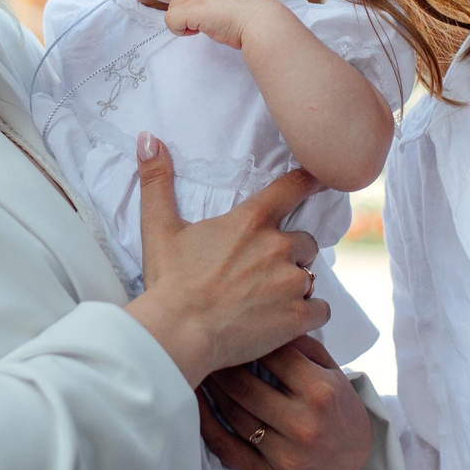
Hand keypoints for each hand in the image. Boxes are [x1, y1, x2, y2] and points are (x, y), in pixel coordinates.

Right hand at [123, 137, 323, 386]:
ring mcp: (291, 282)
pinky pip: (321, 310)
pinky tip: (287, 323)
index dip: (310, 181)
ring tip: (268, 301)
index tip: (322, 180)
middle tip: (263, 272)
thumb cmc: (170, 282)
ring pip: (311, 277)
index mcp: (250, 221)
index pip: (292, 188)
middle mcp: (278, 246)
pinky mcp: (298, 316)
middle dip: (291, 254)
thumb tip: (147, 137)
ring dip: (296, 286)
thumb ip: (157, 181)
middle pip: (305, 242)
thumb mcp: (159, 227)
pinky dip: (309, 315)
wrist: (179, 332)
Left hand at [158, 0, 282, 50]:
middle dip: (181, 3)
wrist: (259, 21)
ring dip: (184, 21)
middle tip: (199, 16)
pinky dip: (180, 30)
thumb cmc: (250, 15)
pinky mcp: (191, 8)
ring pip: (172, 7)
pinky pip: (171, 20)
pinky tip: (197, 30)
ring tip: (204, 25)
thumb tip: (204, 8)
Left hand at [199, 336, 375, 469]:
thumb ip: (303, 347)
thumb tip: (264, 320)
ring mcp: (286, 454)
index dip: (247, 338)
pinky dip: (206, 424)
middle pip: (244, 385)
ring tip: (198, 371)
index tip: (229, 328)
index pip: (273, 356)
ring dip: (210, 390)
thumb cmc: (337, 409)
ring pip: (232, 414)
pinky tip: (197, 405)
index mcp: (321, 392)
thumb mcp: (333, 373)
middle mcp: (304, 424)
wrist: (352, 466)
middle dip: (220, 364)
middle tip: (202, 347)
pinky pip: (226, 447)